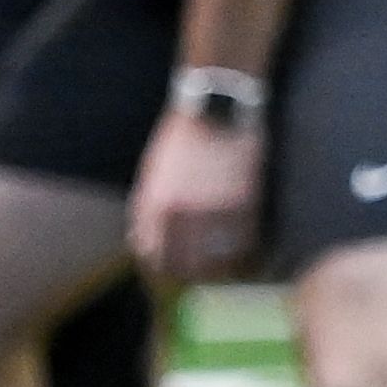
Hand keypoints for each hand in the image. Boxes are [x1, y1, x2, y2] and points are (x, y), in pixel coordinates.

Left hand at [129, 108, 265, 289]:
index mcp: (155, 207)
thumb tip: (142, 246)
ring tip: (223, 272)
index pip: (154, 258)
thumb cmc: (179, 140)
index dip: (162, 271)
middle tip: (199, 278)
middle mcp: (183, 215)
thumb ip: (145, 212)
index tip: (172, 274)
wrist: (217, 108)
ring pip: (217, 262)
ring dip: (219, 271)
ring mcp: (216, 212)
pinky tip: (243, 254)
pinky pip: (244, 246)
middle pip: (185, 267)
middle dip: (190, 276)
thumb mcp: (151, 175)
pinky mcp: (245, 206)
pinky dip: (243, 255)